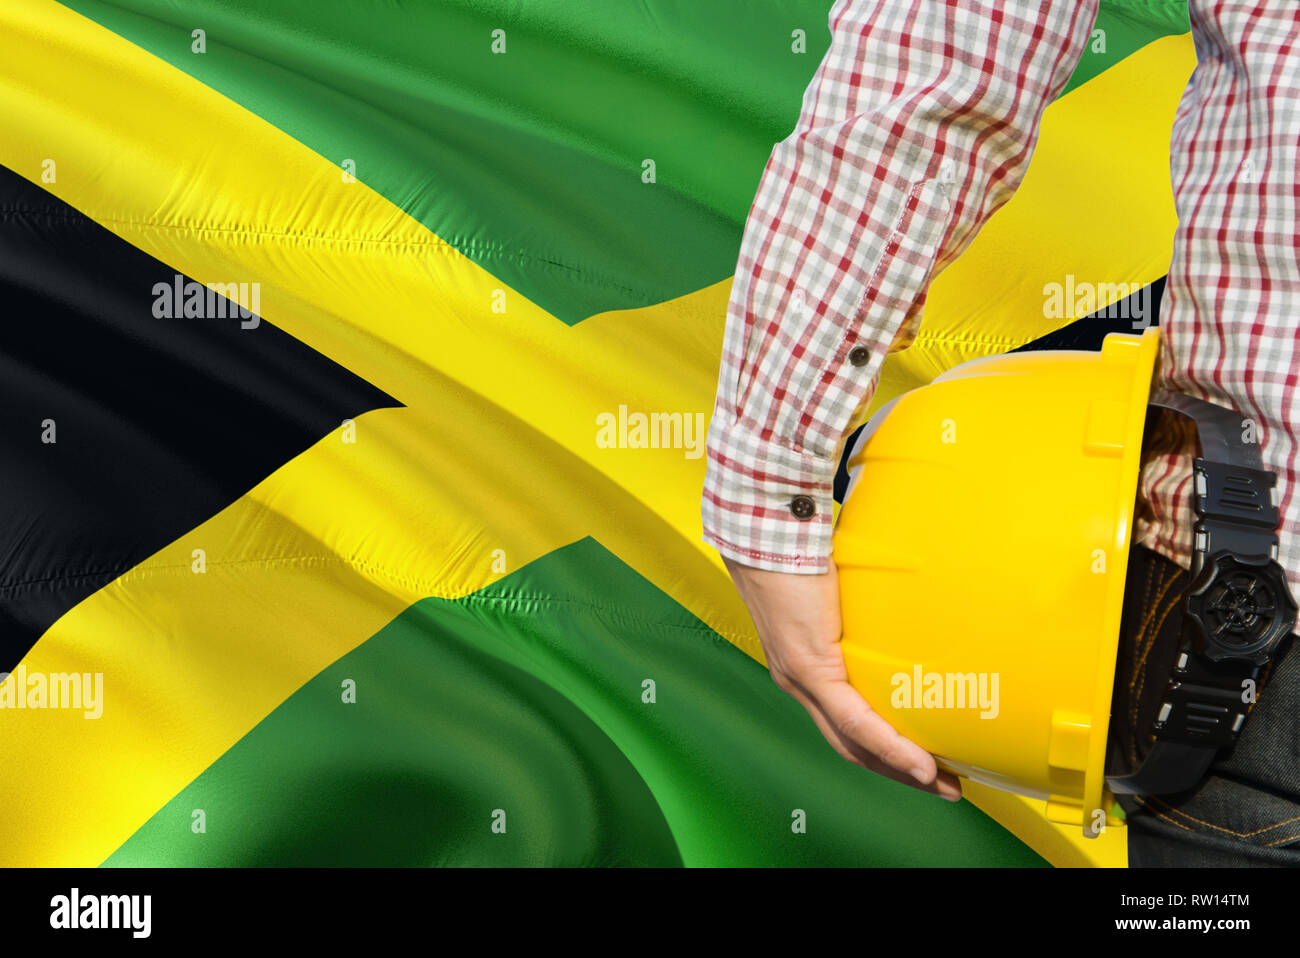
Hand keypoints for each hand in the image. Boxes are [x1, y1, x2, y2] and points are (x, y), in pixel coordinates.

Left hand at [723, 555, 961, 800]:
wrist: (769, 533)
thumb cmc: (799, 550)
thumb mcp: (837, 590)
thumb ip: (861, 607)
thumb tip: (904, 597)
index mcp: (804, 668)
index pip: (843, 725)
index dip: (881, 751)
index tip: (920, 763)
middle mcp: (798, 683)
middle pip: (850, 746)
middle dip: (897, 772)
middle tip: (941, 785)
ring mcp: (801, 679)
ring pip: (853, 743)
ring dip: (900, 770)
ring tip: (940, 783)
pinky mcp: (809, 667)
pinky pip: (853, 719)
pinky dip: (888, 745)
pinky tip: (919, 763)